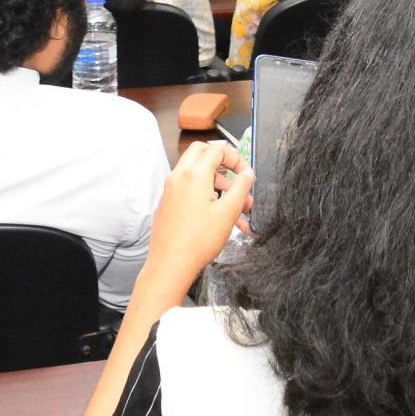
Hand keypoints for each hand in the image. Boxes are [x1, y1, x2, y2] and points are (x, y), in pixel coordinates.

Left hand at [147, 139, 253, 287]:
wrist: (170, 265)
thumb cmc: (197, 241)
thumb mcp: (228, 212)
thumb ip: (241, 188)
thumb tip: (247, 173)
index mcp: (194, 175)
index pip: (217, 150)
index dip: (236, 158)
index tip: (246, 174)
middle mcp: (178, 178)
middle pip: (200, 153)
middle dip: (221, 162)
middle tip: (235, 177)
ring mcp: (170, 191)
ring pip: (195, 174)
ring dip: (216, 183)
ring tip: (235, 207)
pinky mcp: (166, 205)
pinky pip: (187, 190)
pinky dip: (203, 194)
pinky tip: (218, 217)